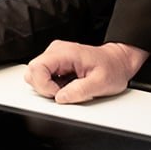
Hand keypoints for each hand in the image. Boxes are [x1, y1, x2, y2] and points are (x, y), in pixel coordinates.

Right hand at [24, 40, 148, 103]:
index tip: (59, 94)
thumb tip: (60, 98)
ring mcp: (55, 56)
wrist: (118, 62)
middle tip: (63, 93)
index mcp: (66, 52)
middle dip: (43, 88)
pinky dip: (52, 85)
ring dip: (47, 87)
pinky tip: (66, 85)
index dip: (43, 86)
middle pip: (32, 71)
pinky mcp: (56, 63)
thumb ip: (80, 90)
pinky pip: (44, 76)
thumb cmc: (112, 68)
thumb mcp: (101, 82)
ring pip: (35, 74)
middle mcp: (57, 51)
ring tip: (67, 89)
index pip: (37, 68)